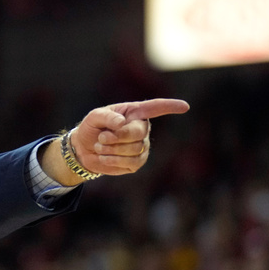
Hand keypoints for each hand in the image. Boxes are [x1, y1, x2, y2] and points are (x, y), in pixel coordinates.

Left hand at [41, 98, 189, 183]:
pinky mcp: (136, 162)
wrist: (83, 149)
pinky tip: (103, 157)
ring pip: (134, 149)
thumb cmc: (92, 128)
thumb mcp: (94, 117)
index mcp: (135, 112)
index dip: (169, 107)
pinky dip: (114, 160)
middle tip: (101, 137)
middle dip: (117, 137)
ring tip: (99, 146)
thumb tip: (122, 123)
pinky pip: (131, 162)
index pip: (155, 108)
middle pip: (138, 133)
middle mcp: (142, 128)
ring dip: (112, 149)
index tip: (185, 107)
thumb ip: (107, 117)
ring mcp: (142, 146)